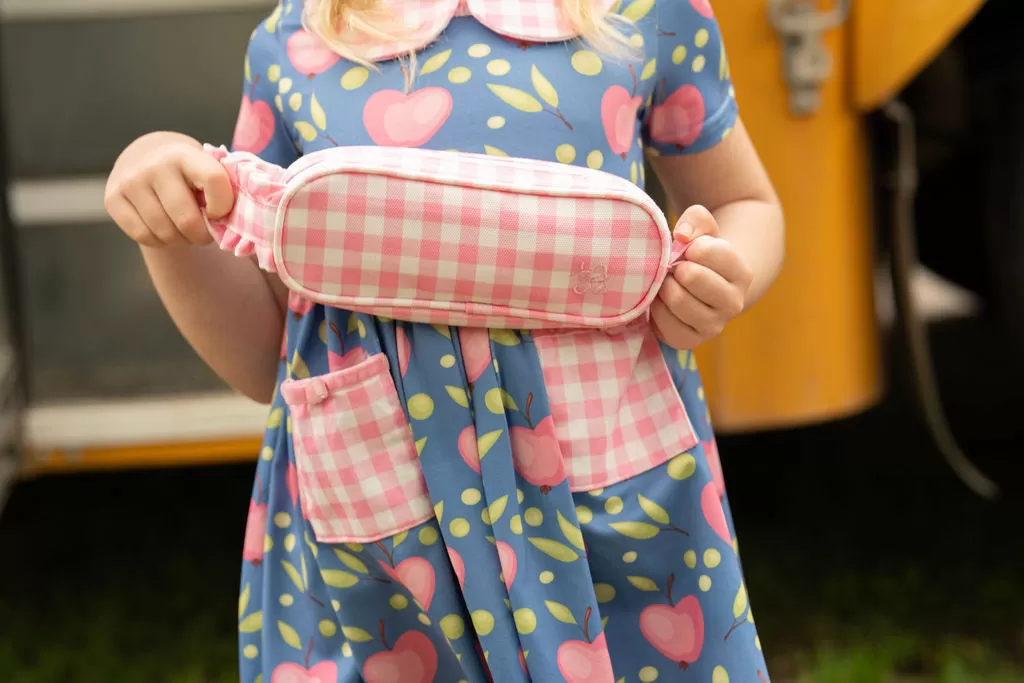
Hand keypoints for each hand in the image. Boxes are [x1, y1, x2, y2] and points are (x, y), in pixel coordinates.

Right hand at [104, 133, 233, 247]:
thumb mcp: (209, 171)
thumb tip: (245, 229)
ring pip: (165, 233)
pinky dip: (159, 242)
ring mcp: (131, 182)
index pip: (215, 182)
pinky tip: (164, 229)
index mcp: (187, 155)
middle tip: (204, 233)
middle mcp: (155, 165)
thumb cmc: (191, 173)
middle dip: (201, 235)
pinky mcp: (113, 199)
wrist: (147, 157)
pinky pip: (143, 237)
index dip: (223, 206)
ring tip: (185, 230)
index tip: (219, 212)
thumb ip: (227, 191)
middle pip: (187, 220)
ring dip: (181, 240)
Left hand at [652, 205, 753, 349]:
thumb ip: (696, 219)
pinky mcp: (691, 341)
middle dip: (677, 267)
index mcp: (742, 273)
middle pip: (693, 277)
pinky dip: (656, 309)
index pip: (714, 252)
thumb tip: (681, 236)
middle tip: (675, 268)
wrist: (700, 286)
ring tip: (668, 282)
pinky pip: (665, 325)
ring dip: (664, 287)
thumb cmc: (699, 254)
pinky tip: (661, 300)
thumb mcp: (702, 229)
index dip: (694, 246)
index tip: (690, 250)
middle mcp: (734, 303)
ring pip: (678, 301)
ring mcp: (714, 326)